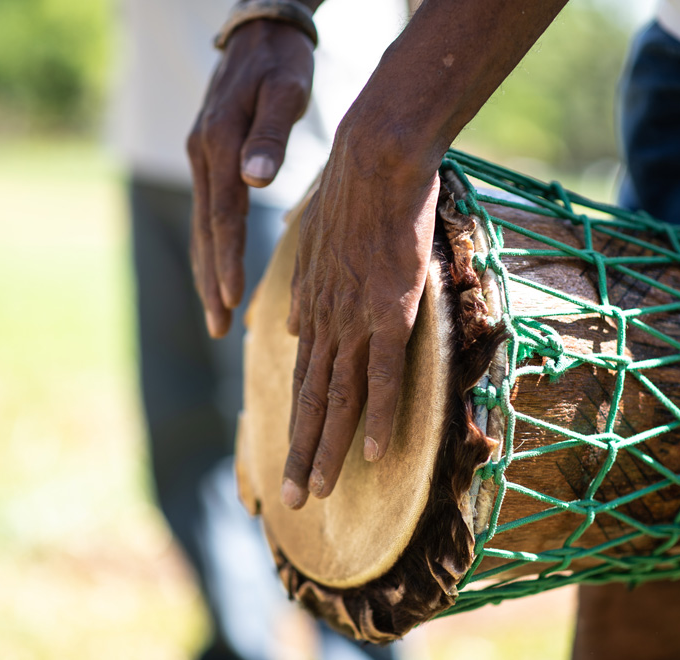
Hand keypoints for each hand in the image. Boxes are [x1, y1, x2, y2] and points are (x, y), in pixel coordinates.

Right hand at [186, 20, 314, 337]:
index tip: (232, 298)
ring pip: (202, 226)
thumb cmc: (280, 62)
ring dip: (207, 273)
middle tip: (218, 329)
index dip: (227, 259)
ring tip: (215, 317)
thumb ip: (269, 135)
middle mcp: (202, 154)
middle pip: (206, 231)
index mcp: (220, 144)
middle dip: (211, 283)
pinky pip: (208, 212)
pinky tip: (217, 272)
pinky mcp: (206, 156)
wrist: (259, 32)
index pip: (223, 215)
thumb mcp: (283, 91)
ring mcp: (200, 156)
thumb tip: (254, 179)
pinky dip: (211, 248)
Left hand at [280, 127, 439, 508]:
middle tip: (291, 498)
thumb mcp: (313, 246)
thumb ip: (303, 292)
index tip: (291, 451)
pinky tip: (374, 454)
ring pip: (338, 398)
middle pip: (310, 398)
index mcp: (310, 308)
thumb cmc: (351, 195)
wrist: (372, 161)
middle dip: (299, 450)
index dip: (297, 417)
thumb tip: (290, 326)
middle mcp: (324, 322)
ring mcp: (354, 320)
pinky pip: (382, 376)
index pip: (302, 375)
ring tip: (318, 491)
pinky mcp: (389, 313)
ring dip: (328, 449)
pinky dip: (380, 418)